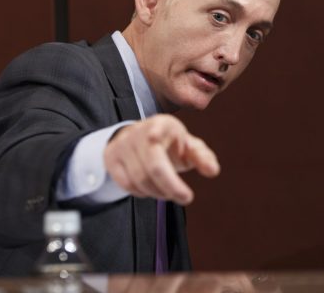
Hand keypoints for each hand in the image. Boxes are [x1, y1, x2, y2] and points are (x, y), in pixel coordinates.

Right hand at [103, 114, 219, 203]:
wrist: (139, 134)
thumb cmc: (170, 142)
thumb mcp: (189, 145)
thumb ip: (202, 156)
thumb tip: (213, 171)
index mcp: (160, 125)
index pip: (162, 153)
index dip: (172, 180)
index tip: (188, 196)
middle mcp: (138, 132)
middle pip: (151, 169)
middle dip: (169, 189)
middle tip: (184, 198)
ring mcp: (122, 145)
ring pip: (138, 180)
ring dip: (156, 192)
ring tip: (168, 191)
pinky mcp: (111, 157)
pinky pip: (125, 184)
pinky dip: (141, 192)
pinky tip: (151, 188)